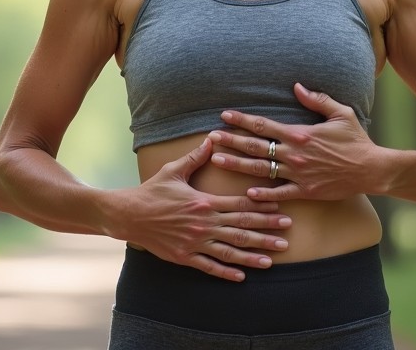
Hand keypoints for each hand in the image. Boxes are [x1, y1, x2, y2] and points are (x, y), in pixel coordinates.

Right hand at [114, 138, 291, 281]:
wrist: (129, 215)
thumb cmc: (152, 191)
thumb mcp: (174, 170)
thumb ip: (195, 157)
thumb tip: (212, 139)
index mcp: (204, 202)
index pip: (239, 204)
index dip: (261, 206)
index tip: (280, 208)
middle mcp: (204, 224)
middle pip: (241, 228)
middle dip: (266, 231)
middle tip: (286, 234)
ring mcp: (195, 242)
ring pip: (230, 250)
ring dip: (253, 254)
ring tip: (272, 258)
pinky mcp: (185, 257)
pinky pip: (210, 266)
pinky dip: (226, 272)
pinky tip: (242, 276)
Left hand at [209, 83, 380, 201]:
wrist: (371, 169)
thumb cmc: (356, 140)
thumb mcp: (340, 113)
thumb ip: (317, 99)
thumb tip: (296, 86)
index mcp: (299, 133)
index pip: (263, 125)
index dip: (242, 120)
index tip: (224, 115)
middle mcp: (294, 154)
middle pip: (255, 147)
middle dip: (231, 141)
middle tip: (211, 138)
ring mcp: (298, 174)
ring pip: (261, 170)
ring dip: (237, 165)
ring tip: (217, 160)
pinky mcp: (305, 191)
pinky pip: (279, 193)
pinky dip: (263, 194)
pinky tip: (247, 193)